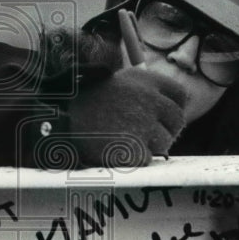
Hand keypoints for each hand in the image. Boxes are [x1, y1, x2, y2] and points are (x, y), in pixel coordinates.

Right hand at [64, 68, 187, 166]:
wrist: (59, 121)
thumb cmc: (86, 103)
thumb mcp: (116, 83)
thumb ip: (144, 91)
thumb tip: (172, 107)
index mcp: (145, 80)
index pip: (179, 95)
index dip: (172, 108)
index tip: (161, 117)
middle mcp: (149, 99)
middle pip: (177, 120)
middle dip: (165, 130)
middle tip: (142, 134)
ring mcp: (144, 125)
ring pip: (165, 142)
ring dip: (149, 146)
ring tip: (122, 140)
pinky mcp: (136, 149)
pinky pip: (148, 159)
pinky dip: (134, 159)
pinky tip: (116, 150)